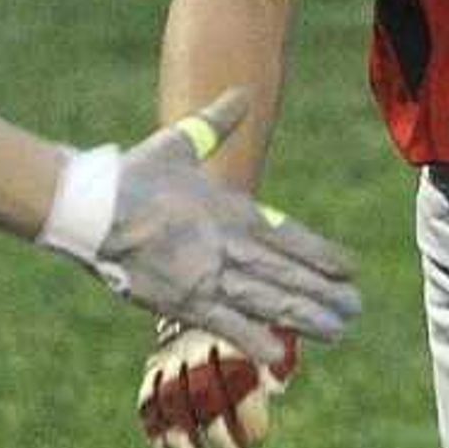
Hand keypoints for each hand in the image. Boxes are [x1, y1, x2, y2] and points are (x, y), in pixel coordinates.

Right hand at [90, 89, 360, 367]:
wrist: (92, 207)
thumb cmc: (133, 174)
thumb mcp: (180, 142)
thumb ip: (217, 122)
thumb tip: (241, 93)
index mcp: (232, 210)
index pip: (289, 237)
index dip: (321, 255)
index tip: (349, 268)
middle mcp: (229, 245)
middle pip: (287, 274)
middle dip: (324, 292)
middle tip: (356, 307)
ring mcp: (209, 276)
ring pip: (268, 301)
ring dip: (305, 317)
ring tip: (337, 330)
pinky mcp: (183, 301)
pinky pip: (227, 324)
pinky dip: (254, 339)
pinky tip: (280, 354)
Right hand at [139, 320, 296, 447]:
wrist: (216, 302)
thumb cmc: (258, 328)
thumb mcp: (277, 335)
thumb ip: (280, 359)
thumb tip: (276, 385)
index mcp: (232, 335)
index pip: (236, 376)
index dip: (247, 411)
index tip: (258, 438)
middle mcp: (198, 345)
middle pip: (203, 393)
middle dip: (221, 433)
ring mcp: (172, 356)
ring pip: (169, 399)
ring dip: (181, 437)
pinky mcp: (154, 367)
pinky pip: (147, 399)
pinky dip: (154, 427)